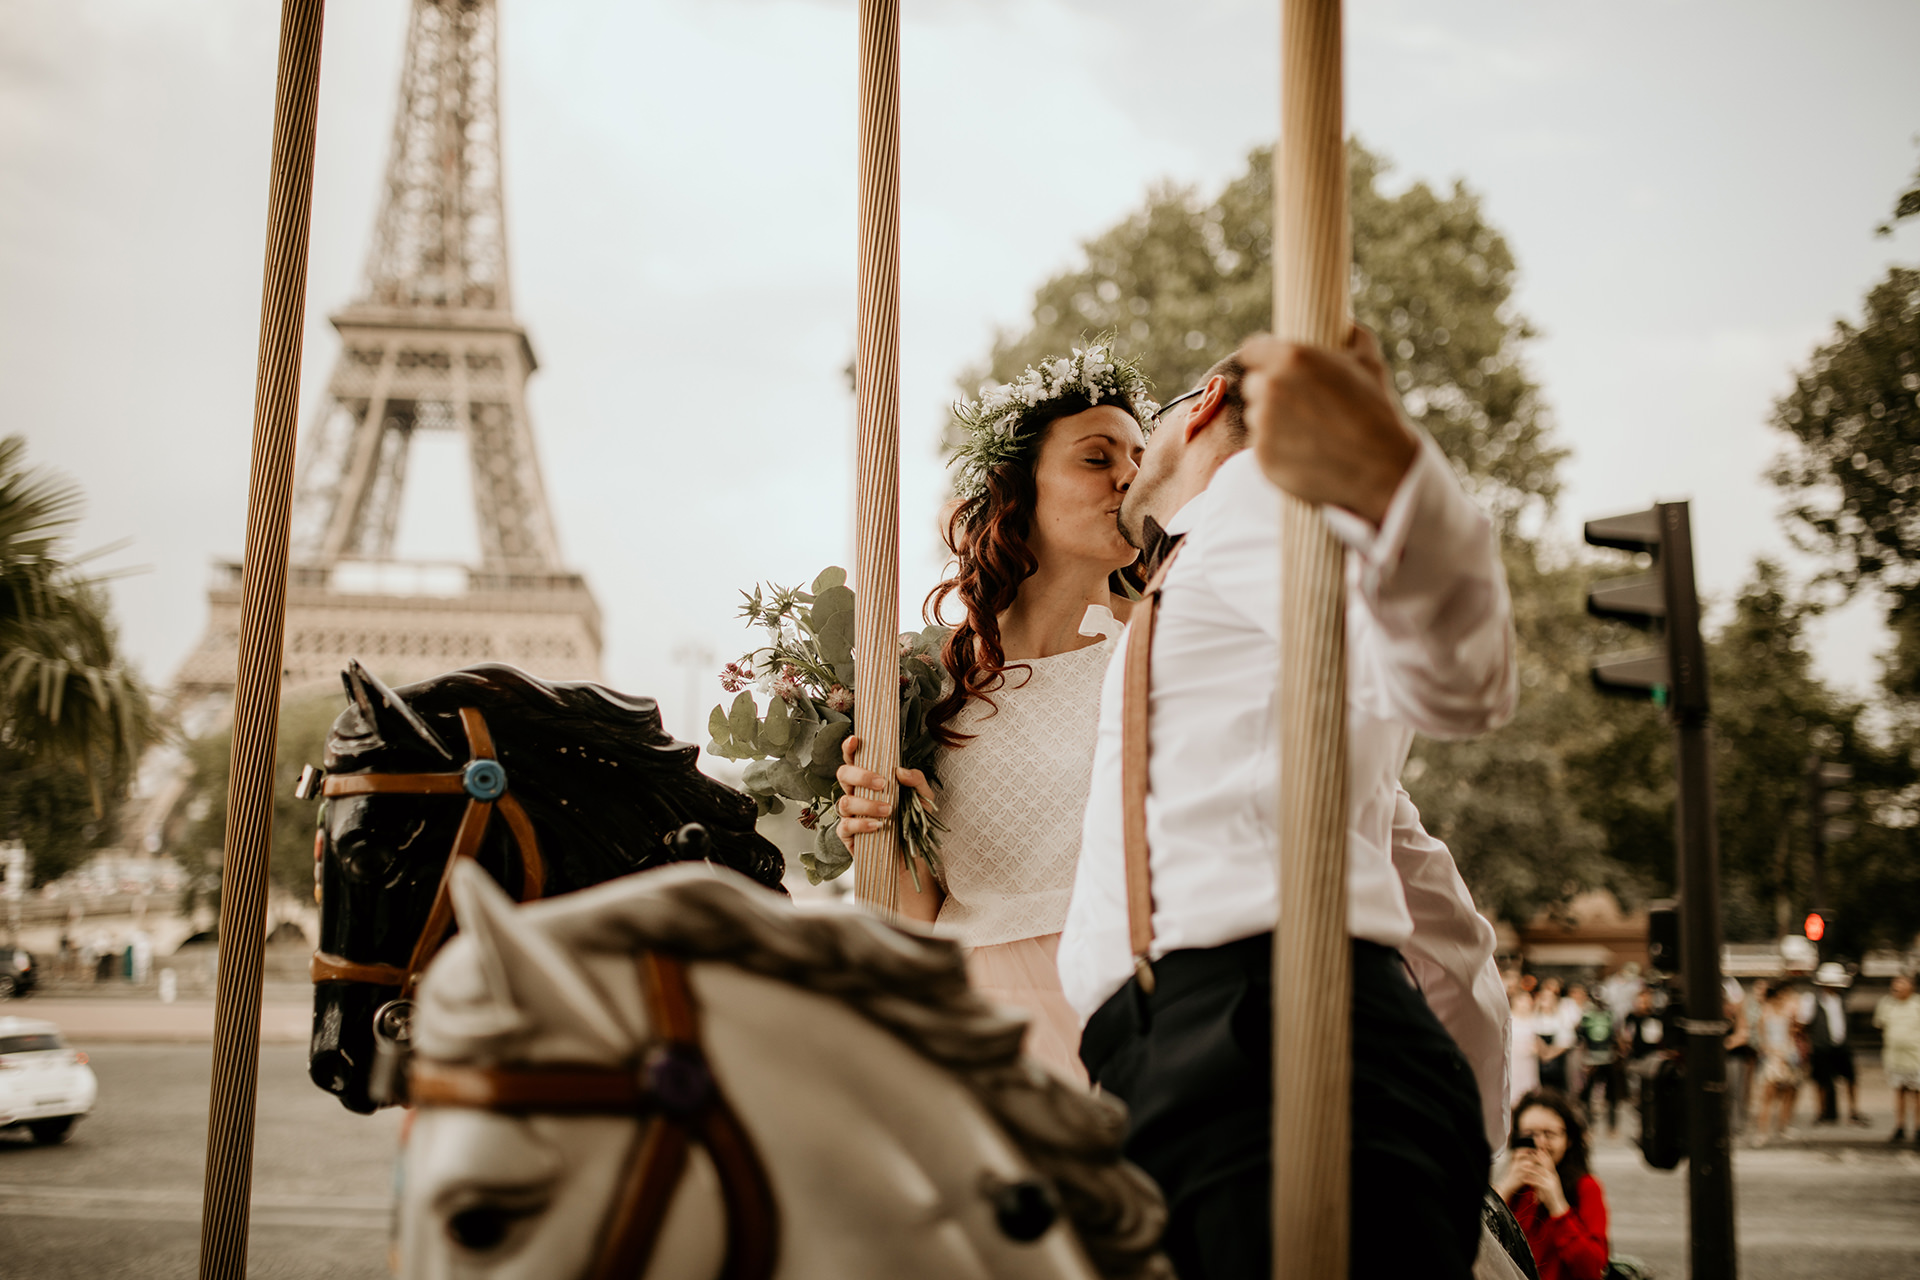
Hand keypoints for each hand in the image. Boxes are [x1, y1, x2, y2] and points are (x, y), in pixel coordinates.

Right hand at [833, 734, 936, 836]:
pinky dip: (861, 824)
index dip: (850, 748)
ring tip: (888, 811)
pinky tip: (878, 826)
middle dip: (860, 776)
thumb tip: (900, 771)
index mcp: (869, 781)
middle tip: (882, 784)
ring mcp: (850, 815)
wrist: (914, 854)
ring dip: (867, 804)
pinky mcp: (849, 836)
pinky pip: (844, 826)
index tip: (855, 740)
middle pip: (843, 775)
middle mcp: (856, 794)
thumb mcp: (924, 798)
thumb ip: (916, 780)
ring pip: (844, 802)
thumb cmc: (915, 822)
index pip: (854, 760)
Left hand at [1236, 325, 1418, 525]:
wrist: (1380, 467)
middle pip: (1253, 385)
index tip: (1269, 367)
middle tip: (1300, 404)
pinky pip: (1260, 446)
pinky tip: (1304, 451)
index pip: (1251, 351)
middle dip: (1270, 392)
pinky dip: (1276, 448)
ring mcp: (1263, 424)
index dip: (1262, 359)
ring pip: (1256, 417)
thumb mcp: (1370, 363)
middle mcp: (1270, 388)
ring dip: (1272, 421)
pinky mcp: (1262, 456)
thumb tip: (1347, 325)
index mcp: (1291, 358)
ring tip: (1308, 430)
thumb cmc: (1376, 412)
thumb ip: (1352, 336)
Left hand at [1511, 1149, 1568, 1216]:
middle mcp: (1553, 1175)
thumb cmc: (1551, 1195)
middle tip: (1531, 1147)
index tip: (1537, 1141)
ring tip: (1523, 1165)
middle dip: (1538, 1154)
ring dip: (1531, 1168)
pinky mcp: (1549, 1189)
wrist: (1558, 1207)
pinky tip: (1525, 1178)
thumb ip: (1541, 1174)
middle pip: (1546, 1161)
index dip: (1542, 1150)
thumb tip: (1534, 1166)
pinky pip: (1538, 1182)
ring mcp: (1552, 1181)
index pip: (1548, 1159)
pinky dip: (1531, 1179)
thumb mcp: (1546, 1182)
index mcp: (1553, 1173)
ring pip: (1540, 1172)